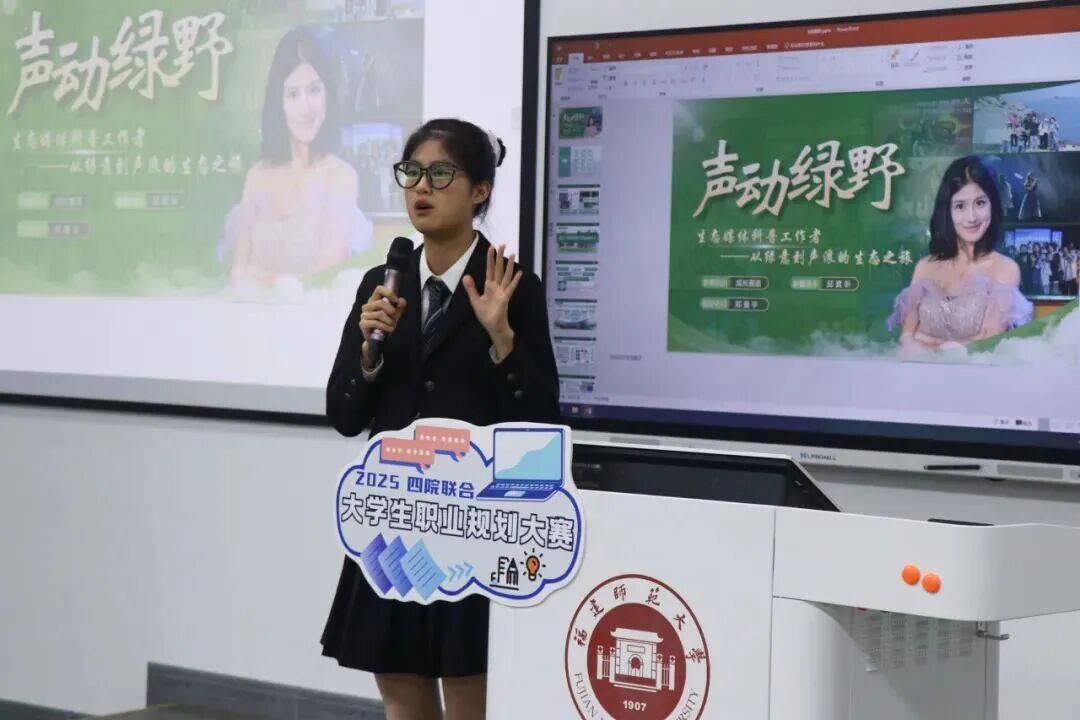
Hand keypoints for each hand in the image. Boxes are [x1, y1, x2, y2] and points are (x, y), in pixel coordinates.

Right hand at [360, 285, 406, 368]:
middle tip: (395, 317)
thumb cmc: (386, 323)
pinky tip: (388, 329)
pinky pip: (375, 322)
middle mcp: (368, 306)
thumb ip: (400, 306)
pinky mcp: (363, 324)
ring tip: (392, 325)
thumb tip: (401, 301)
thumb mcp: (396, 314)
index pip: (379, 289)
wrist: (379, 339)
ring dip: (389, 321)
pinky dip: (384, 326)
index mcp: (375, 300)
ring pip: (379, 314)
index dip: (389, 293)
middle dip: (391, 311)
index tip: (396, 301)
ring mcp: (364, 315)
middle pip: (381, 303)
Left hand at [463, 244, 521, 358]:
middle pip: (498, 269)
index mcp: (489, 286)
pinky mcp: (505, 298)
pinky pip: (510, 287)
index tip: (492, 247)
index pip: (490, 269)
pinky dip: (515, 280)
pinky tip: (520, 272)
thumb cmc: (485, 315)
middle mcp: (497, 287)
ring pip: (506, 275)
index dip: (490, 259)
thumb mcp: (475, 300)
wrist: (493, 327)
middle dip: (500, 257)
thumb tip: (466, 276)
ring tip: (513, 254)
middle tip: (503, 244)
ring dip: (509, 265)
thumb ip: (471, 288)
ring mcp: (502, 292)